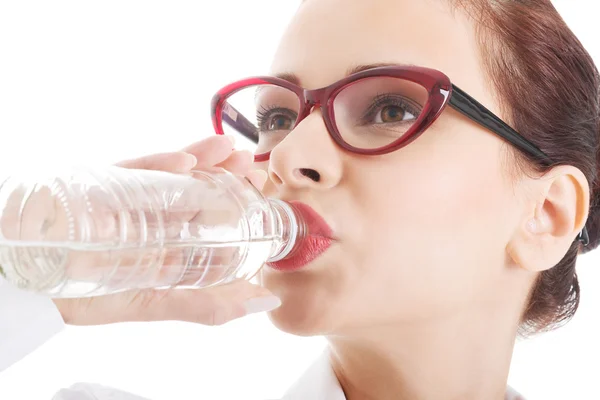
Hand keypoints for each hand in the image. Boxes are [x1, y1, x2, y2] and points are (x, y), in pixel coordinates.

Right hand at [52, 135, 279, 325]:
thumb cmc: (92, 298)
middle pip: (193, 189)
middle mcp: (151, 218)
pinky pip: (132, 170)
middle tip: (249, 163)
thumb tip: (268, 300)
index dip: (235, 202)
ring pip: (169, 174)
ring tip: (229, 147)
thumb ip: (211, 304)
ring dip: (200, 158)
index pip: (208, 216)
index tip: (260, 189)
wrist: (30, 288)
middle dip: (223, 173)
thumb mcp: (159, 303)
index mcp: (167, 243)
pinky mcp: (102, 186)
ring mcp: (128, 199)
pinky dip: (158, 164)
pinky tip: (184, 161)